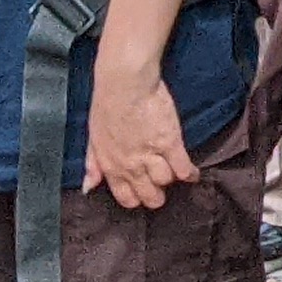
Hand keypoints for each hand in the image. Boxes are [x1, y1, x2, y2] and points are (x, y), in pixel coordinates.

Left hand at [84, 62, 198, 209]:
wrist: (124, 84)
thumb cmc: (107, 105)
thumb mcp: (93, 138)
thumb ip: (92, 165)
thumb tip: (88, 188)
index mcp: (111, 166)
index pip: (126, 198)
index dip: (136, 198)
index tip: (142, 191)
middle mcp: (131, 167)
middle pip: (150, 196)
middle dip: (156, 195)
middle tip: (160, 186)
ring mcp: (151, 156)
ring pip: (166, 183)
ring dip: (170, 178)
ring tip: (174, 171)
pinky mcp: (170, 143)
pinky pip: (183, 169)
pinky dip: (189, 174)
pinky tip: (192, 174)